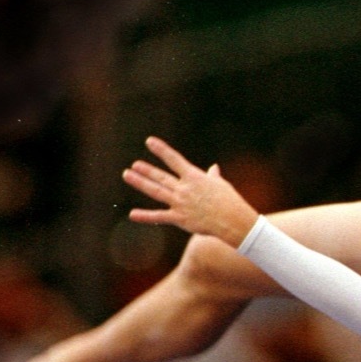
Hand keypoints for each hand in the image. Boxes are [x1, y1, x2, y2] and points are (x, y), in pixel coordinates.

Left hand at [123, 137, 259, 247]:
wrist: (232, 219)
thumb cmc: (229, 201)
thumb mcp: (220, 185)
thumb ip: (212, 176)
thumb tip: (213, 168)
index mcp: (194, 177)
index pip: (174, 159)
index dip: (161, 150)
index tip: (149, 141)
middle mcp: (184, 188)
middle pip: (161, 176)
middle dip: (146, 170)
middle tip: (133, 165)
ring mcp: (180, 203)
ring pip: (156, 191)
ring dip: (141, 182)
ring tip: (128, 175)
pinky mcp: (179, 218)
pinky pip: (159, 216)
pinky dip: (145, 216)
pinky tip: (132, 214)